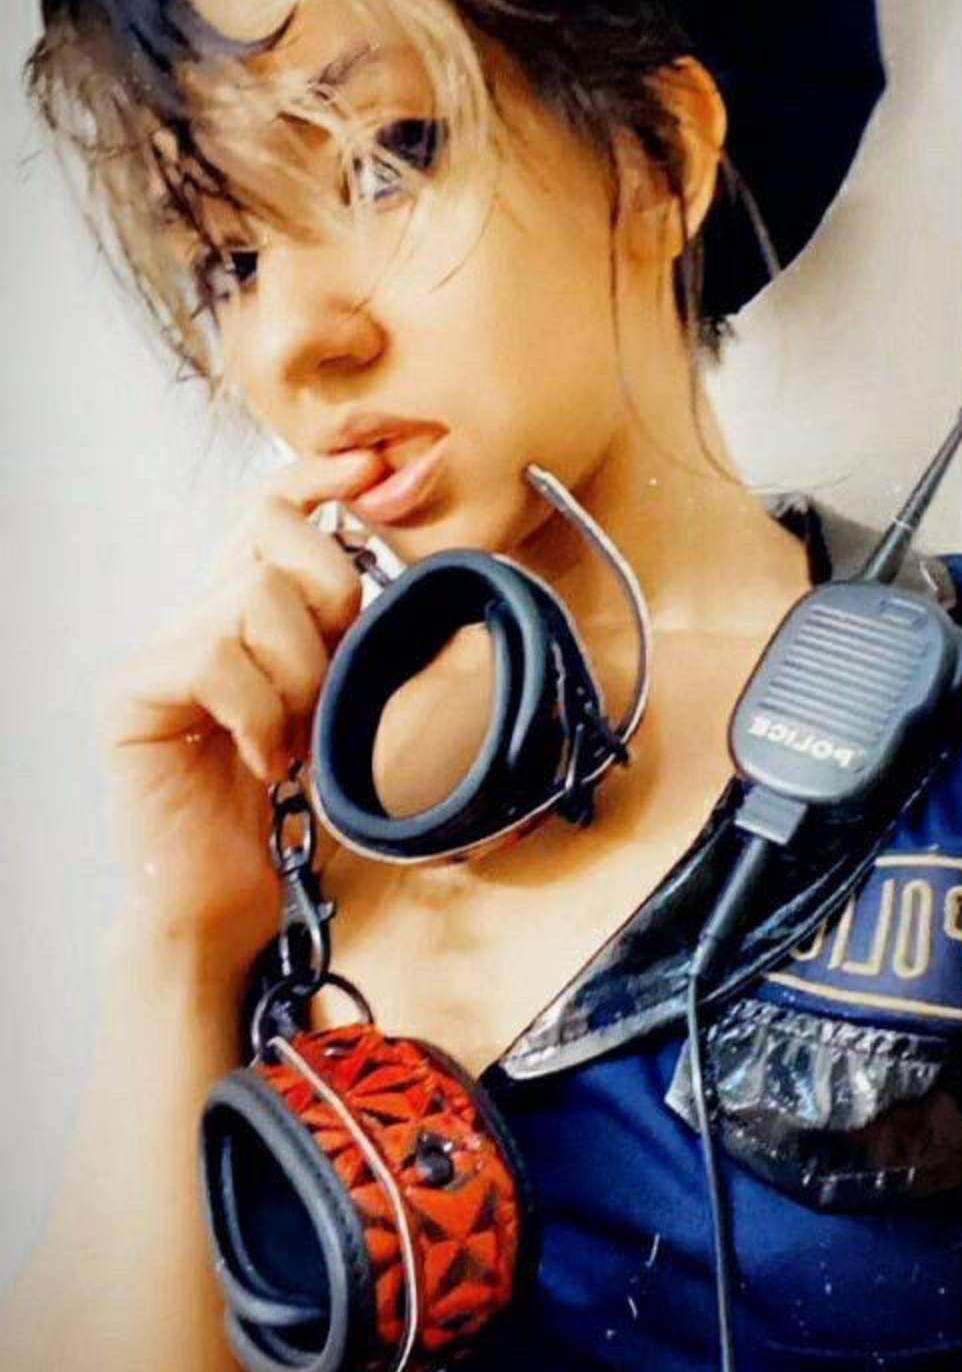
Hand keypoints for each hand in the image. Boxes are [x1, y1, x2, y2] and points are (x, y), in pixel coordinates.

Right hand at [96, 447, 381, 983]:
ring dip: (300, 674)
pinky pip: (213, 657)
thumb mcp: (348, 707)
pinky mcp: (131, 694)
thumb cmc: (290, 814)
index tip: (373, 467)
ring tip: (296, 739)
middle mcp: (194, 616)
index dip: (317, 475)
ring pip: (252, 597)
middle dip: (332, 599)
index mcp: (244, 612)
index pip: (267, 505)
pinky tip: (265, 761)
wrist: (227, 904)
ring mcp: (156, 653)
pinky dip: (259, 712)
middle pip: (270, 536)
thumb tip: (420, 571)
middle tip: (334, 685)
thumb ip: (361, 639)